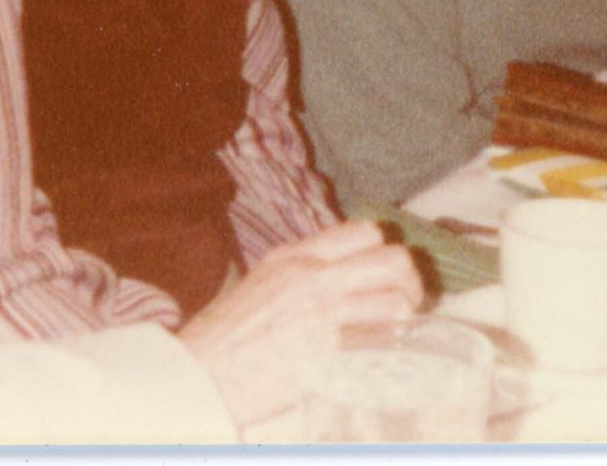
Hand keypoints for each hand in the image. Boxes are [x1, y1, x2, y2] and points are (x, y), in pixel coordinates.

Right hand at [175, 218, 423, 429]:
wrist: (198, 375)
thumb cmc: (225, 336)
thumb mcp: (263, 281)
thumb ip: (303, 270)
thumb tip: (343, 273)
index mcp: (296, 255)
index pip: (364, 231)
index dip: (385, 250)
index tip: (387, 273)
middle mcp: (315, 276)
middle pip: (392, 259)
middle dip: (408, 280)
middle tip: (405, 302)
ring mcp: (323, 312)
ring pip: (394, 299)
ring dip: (402, 316)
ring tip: (395, 330)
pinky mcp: (327, 350)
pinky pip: (378, 339)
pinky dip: (387, 345)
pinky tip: (380, 354)